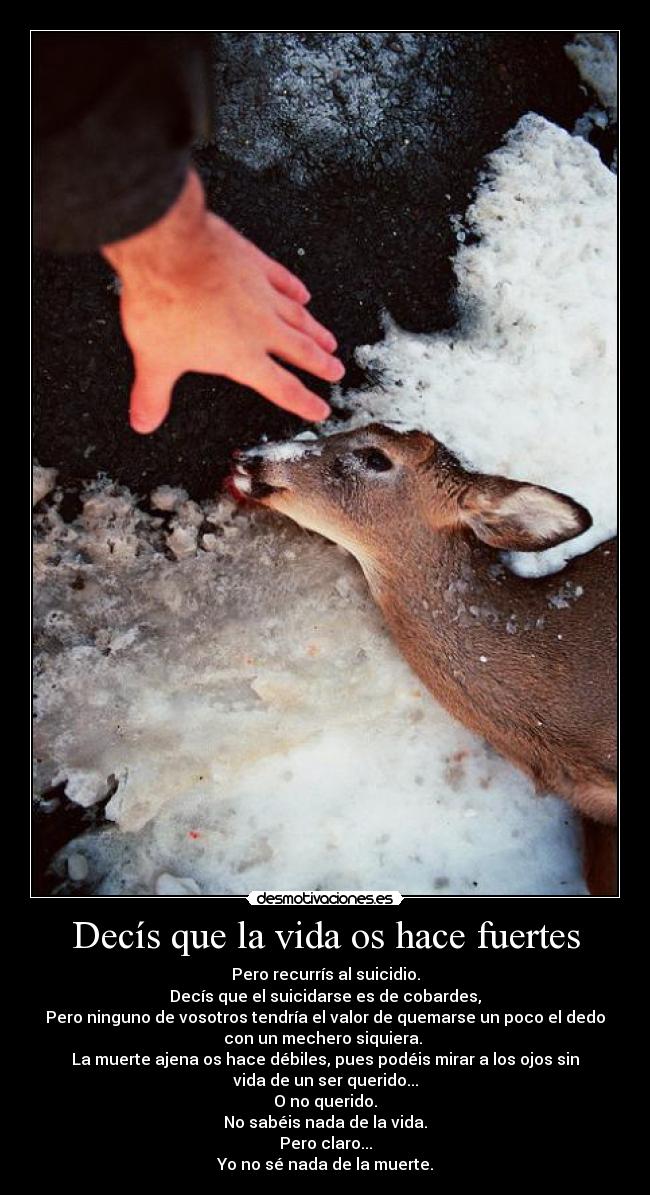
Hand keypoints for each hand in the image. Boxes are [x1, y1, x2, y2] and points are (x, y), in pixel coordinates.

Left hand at [102, 170, 343, 432]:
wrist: (167, 249)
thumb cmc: (163, 304)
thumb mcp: (154, 359)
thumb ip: (152, 394)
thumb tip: (144, 422)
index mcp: (241, 355)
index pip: (280, 386)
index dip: (302, 401)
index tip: (319, 410)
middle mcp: (259, 326)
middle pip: (299, 350)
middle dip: (319, 364)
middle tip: (336, 371)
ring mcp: (260, 290)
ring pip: (297, 316)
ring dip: (314, 330)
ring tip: (329, 340)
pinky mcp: (253, 260)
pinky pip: (282, 278)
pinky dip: (294, 288)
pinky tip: (303, 293)